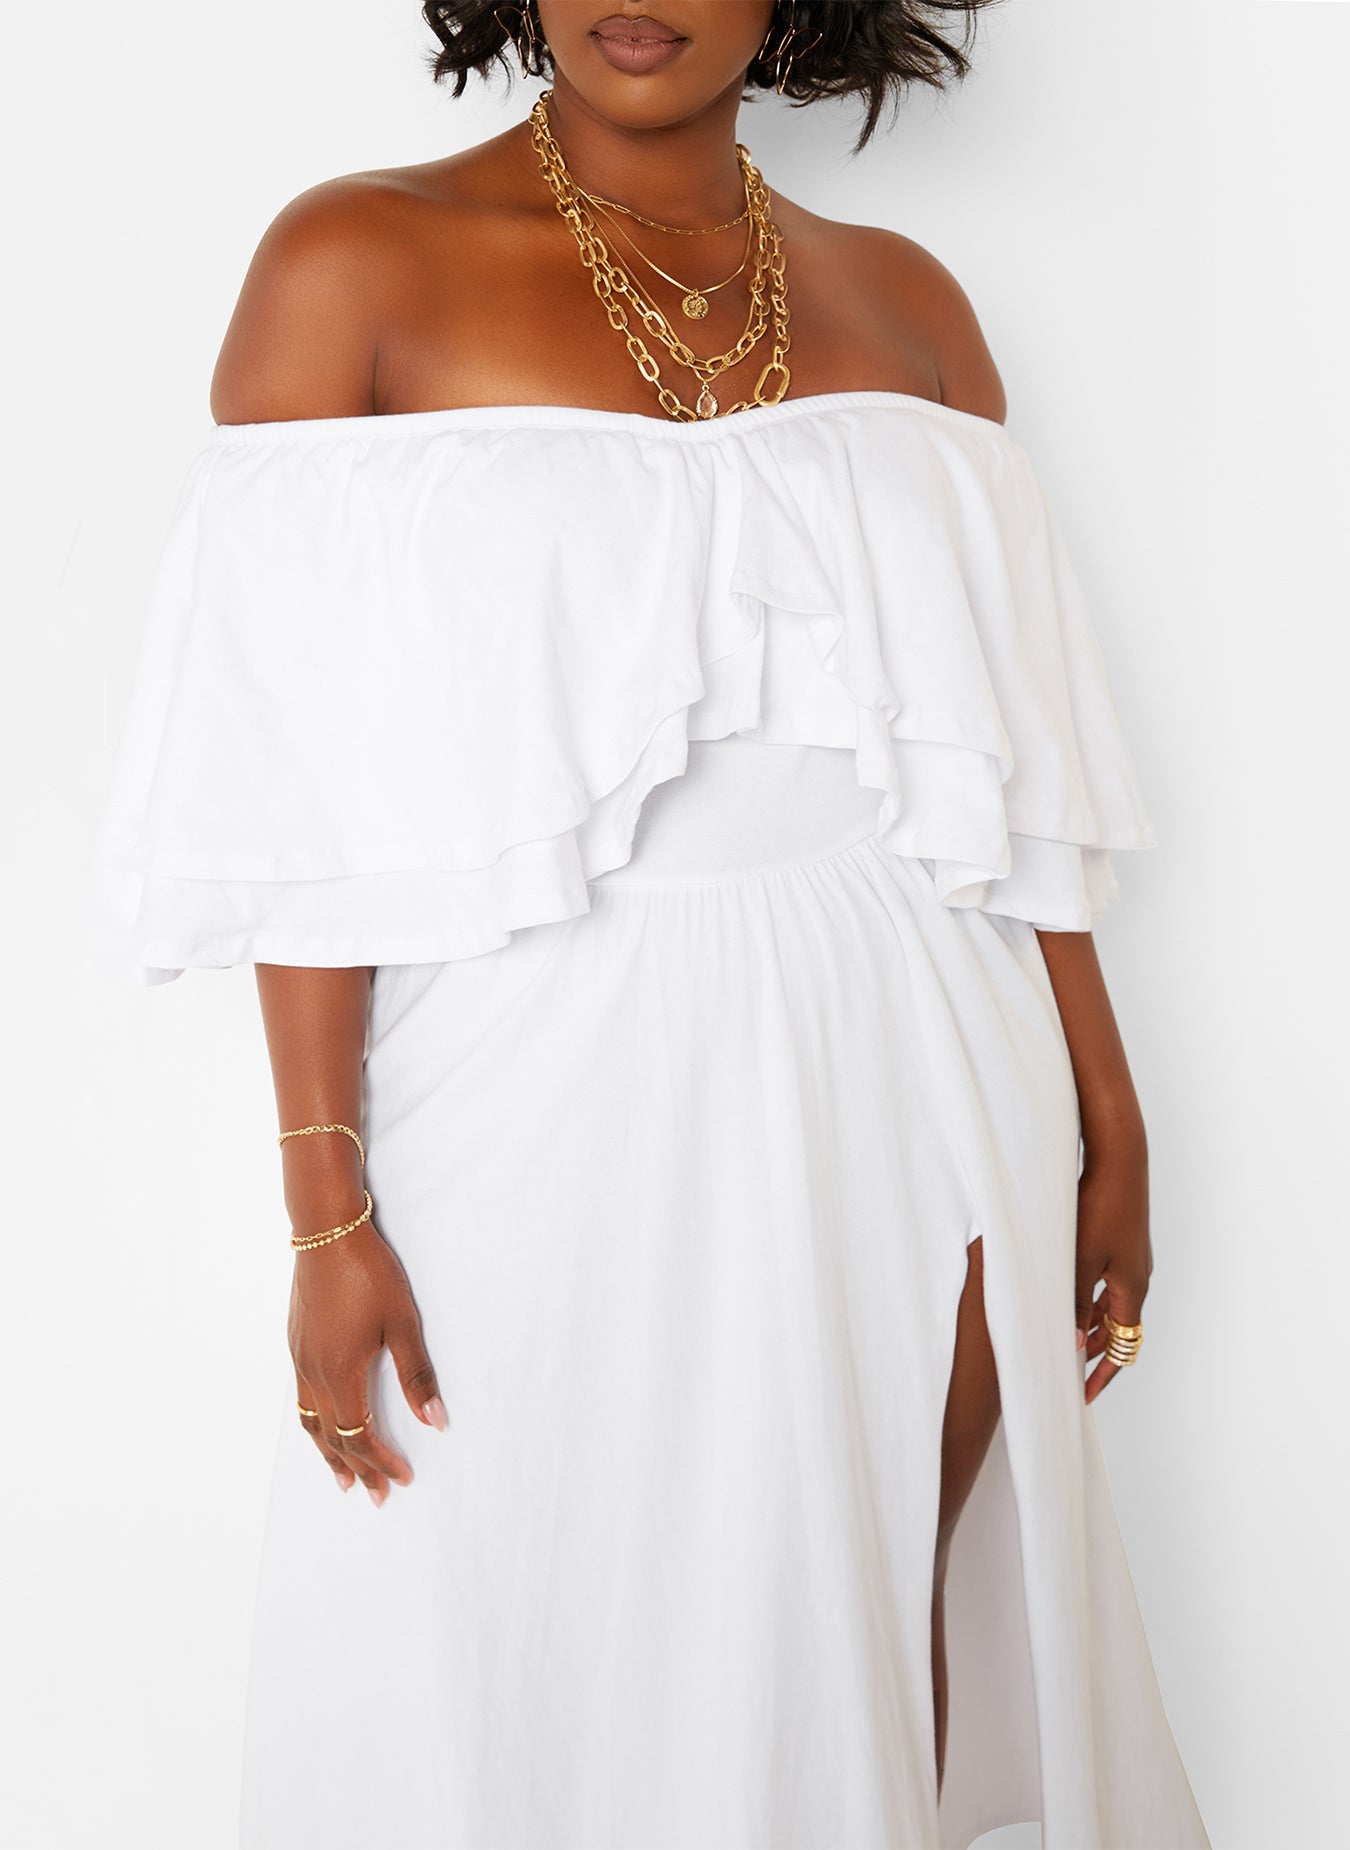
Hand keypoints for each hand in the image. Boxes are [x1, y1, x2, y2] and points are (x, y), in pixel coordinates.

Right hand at [288, 1219, 446, 1502]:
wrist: (326, 1233)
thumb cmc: (368, 1273)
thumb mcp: (403, 1323)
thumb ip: (416, 1375)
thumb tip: (435, 1421)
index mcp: (343, 1373)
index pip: (360, 1436)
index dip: (380, 1462)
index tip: (400, 1480)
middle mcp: (315, 1373)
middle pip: (333, 1438)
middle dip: (356, 1469)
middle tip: (374, 1495)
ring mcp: (301, 1358)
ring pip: (311, 1421)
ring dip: (328, 1453)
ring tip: (341, 1476)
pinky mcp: (295, 1342)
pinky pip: (302, 1398)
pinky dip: (314, 1424)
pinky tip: (323, 1423)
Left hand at [1074, 1125, 1151, 1405]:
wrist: (1119, 1160)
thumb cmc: (1099, 1207)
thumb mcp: (1079, 1259)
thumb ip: (1074, 1301)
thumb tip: (1068, 1342)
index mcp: (1132, 1290)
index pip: (1120, 1349)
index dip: (1102, 1376)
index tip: (1082, 1397)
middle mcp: (1138, 1278)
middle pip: (1116, 1331)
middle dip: (1092, 1353)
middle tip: (1064, 1370)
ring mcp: (1133, 1260)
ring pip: (1110, 1306)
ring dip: (1088, 1324)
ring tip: (1060, 1336)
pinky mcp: (1123, 1242)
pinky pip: (1107, 1283)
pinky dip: (1088, 1297)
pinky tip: (1064, 1291)